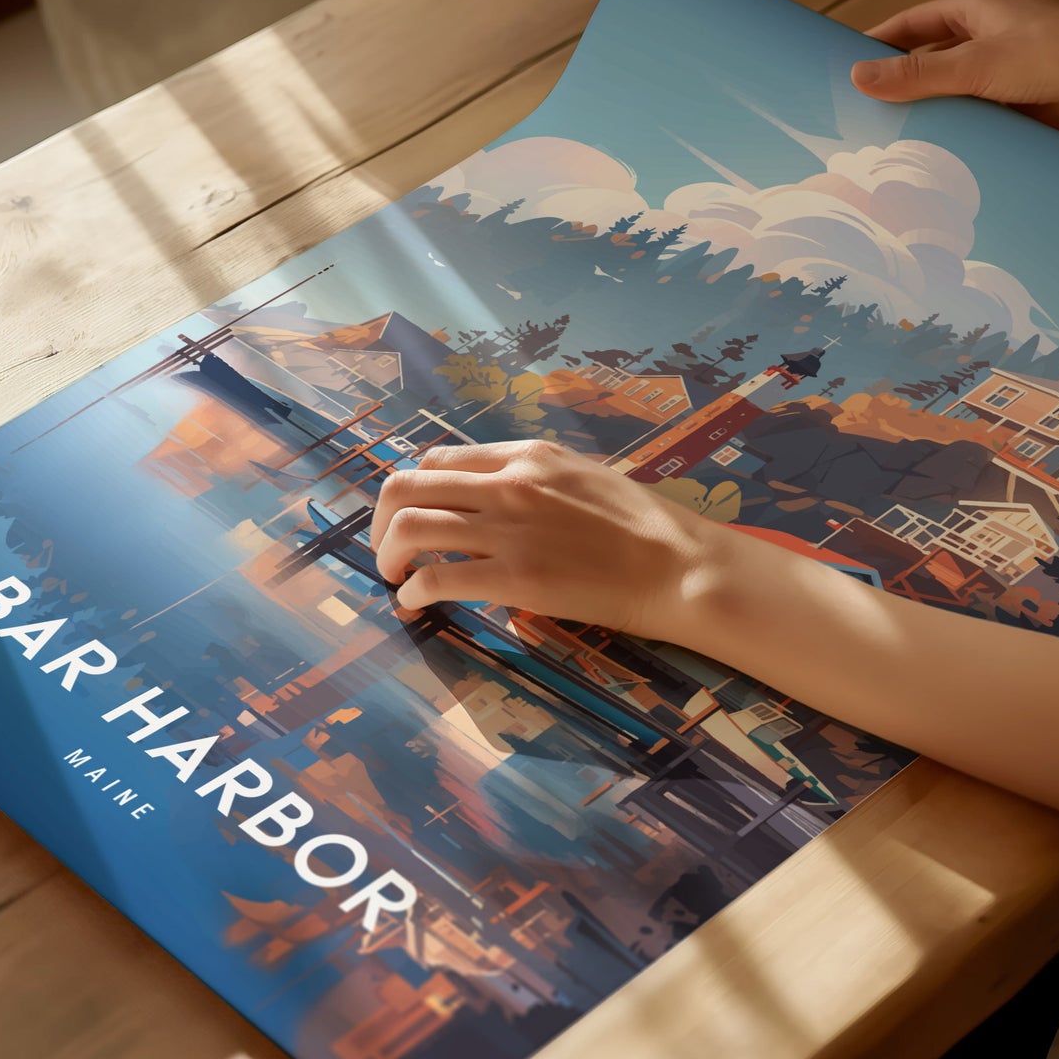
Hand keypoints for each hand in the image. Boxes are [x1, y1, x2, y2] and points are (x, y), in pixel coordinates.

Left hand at [368, 439, 723, 637]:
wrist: (677, 565)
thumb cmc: (642, 525)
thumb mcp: (582, 475)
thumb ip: (534, 478)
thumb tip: (495, 495)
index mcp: (525, 455)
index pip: (438, 460)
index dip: (414, 490)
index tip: (412, 515)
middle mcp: (508, 483)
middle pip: (407, 487)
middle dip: (381, 520)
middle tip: (387, 549)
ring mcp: (508, 529)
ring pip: (410, 527)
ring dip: (388, 555)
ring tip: (394, 577)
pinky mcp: (514, 577)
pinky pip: (436, 577)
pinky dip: (413, 592)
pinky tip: (416, 603)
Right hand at [850, 0, 1058, 127]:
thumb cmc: (1051, 54)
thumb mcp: (973, 64)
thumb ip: (916, 74)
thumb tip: (857, 77)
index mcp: (976, 10)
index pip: (913, 22)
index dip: (879, 40)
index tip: (848, 61)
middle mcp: (988, 35)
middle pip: (930, 55)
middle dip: (901, 78)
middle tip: (864, 105)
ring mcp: (1005, 67)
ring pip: (953, 87)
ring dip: (931, 107)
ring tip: (894, 134)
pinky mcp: (1020, 97)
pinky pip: (977, 111)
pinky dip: (959, 126)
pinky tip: (940, 147)